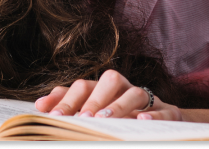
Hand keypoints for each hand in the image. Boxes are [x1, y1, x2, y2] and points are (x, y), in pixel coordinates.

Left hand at [35, 70, 183, 120]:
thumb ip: (73, 114)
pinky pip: (164, 109)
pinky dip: (154, 114)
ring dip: (118, 105)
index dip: (65, 98)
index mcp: (105, 91)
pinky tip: (141, 120)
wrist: (164, 128)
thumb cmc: (123, 124)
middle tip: (79, 119)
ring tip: (104, 120)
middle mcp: (125, 89)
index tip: (48, 114)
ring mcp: (149, 100)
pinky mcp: (169, 113)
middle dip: (92, 99)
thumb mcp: (97, 120)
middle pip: (109, 80)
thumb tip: (39, 108)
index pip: (83, 86)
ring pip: (135, 93)